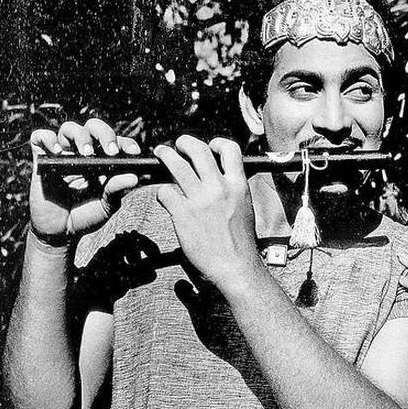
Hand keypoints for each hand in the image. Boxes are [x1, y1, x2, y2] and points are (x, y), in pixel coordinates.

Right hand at [30, 118, 139, 242]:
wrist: (60, 230)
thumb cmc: (87, 215)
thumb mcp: (106, 205)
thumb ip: (116, 190)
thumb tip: (134, 178)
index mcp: (104, 160)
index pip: (116, 143)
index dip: (126, 143)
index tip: (134, 152)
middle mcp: (84, 152)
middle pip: (94, 128)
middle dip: (105, 134)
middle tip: (111, 151)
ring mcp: (63, 153)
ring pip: (69, 128)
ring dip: (80, 136)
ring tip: (86, 153)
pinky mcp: (42, 158)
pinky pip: (40, 138)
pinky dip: (47, 138)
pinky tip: (57, 151)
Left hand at [155, 135, 259, 291]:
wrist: (235, 265)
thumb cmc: (241, 242)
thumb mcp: (246, 207)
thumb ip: (233, 189)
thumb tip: (222, 178)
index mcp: (238, 185)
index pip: (229, 149)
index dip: (216, 143)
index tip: (209, 147)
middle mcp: (219, 188)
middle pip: (197, 149)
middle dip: (184, 142)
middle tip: (178, 146)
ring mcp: (199, 200)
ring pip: (175, 164)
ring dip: (165, 155)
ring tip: (161, 155)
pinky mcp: (183, 214)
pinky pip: (165, 192)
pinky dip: (162, 192)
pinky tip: (166, 197)